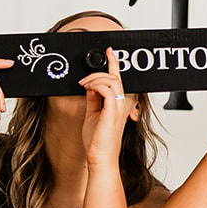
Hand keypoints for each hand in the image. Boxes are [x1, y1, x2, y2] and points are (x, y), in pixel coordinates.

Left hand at [79, 52, 135, 166]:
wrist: (100, 156)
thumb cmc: (98, 141)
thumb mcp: (92, 114)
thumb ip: (93, 99)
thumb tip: (89, 87)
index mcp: (119, 105)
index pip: (118, 79)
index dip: (114, 63)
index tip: (110, 51)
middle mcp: (122, 104)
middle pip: (115, 77)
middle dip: (98, 72)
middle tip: (84, 80)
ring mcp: (119, 108)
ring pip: (111, 81)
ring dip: (95, 79)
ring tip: (84, 85)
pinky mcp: (113, 111)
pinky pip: (107, 90)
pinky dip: (96, 86)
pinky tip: (88, 90)